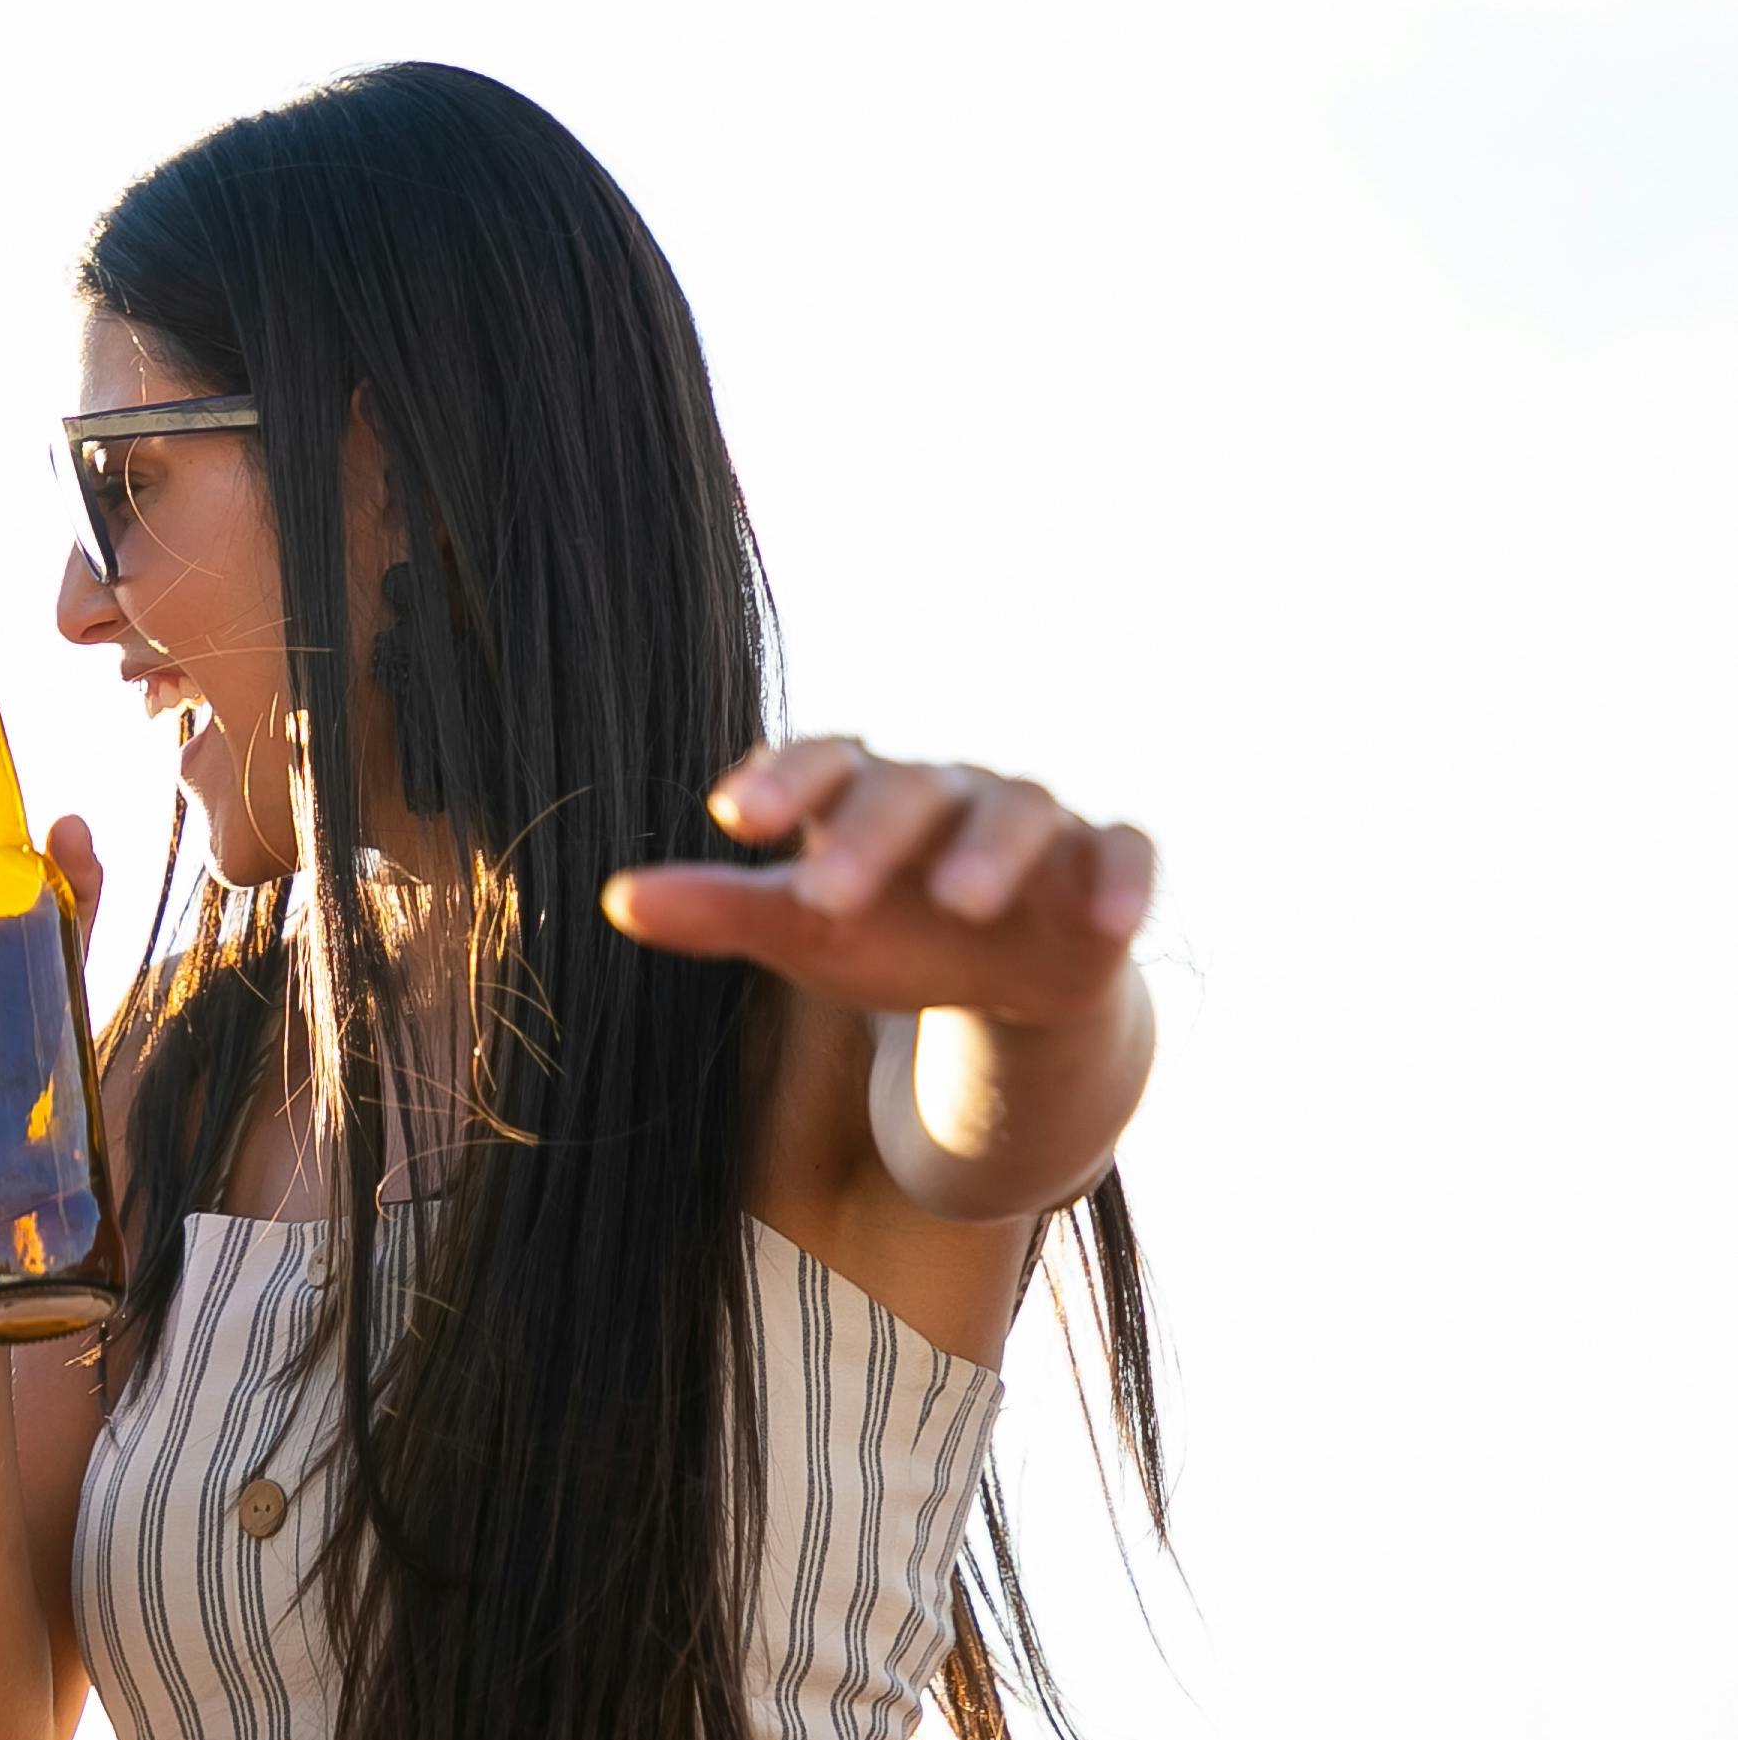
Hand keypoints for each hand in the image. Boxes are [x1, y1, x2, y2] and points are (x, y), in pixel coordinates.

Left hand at [599, 738, 1151, 1026]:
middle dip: (871, 838)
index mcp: (866, 791)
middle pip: (908, 792)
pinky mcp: (1106, 866)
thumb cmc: (886, 928)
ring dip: (991, 853)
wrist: (1001, 977)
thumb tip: (615, 899)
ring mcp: (1034, 822)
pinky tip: (1107, 923)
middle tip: (827, 896)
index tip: (733, 817)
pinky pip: (1125, 854)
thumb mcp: (801, 928)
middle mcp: (948, 789)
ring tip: (963, 902)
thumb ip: (718, 910)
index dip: (782, 781)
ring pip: (1019, 813)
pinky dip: (1121, 881)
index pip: (822, 762)